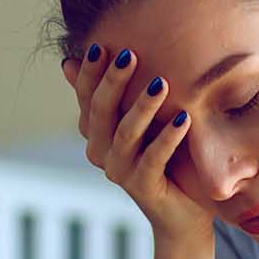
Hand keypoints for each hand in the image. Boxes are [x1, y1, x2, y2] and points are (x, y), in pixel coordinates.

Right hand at [61, 45, 214, 248]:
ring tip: (161, 83)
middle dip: (113, 82)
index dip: (91, 72)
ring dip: (142, 107)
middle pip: (100, 112)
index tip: (102, 45)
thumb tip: (74, 60)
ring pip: (125, 134)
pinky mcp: (143, 187)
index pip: (86, 97)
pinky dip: (167, 138)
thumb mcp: (141, 121)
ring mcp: (119, 172)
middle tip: (130, 55)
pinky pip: (153, 159)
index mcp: (96, 133)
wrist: (181, 214)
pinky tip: (184, 119)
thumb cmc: (164, 159)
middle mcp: (101, 152)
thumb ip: (118, 95)